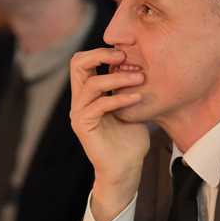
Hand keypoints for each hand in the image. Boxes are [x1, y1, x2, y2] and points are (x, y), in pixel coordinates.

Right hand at [70, 48, 149, 220]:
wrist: (126, 168)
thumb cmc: (130, 139)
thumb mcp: (131, 105)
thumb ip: (128, 87)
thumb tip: (142, 63)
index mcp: (88, 93)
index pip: (83, 61)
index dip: (102, 52)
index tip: (126, 53)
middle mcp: (80, 100)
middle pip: (77, 64)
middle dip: (101, 55)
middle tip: (124, 57)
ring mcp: (79, 113)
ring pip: (91, 83)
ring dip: (117, 78)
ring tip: (140, 79)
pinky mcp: (83, 126)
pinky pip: (99, 105)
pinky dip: (119, 98)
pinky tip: (136, 98)